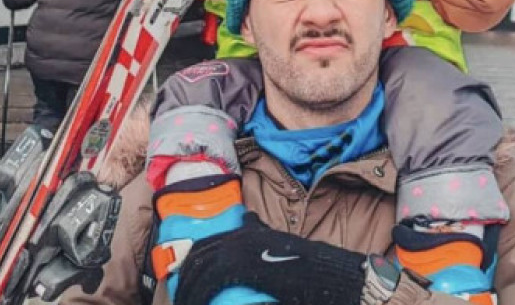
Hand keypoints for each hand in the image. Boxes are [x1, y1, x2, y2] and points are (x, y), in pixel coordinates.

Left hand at [175, 212, 366, 304]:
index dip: (189, 267)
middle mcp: (238, 237)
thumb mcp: (279, 243)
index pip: (203, 247)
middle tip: (184, 299)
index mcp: (245, 233)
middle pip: (196, 258)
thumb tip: (247, 217)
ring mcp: (238, 250)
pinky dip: (197, 295)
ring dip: (188, 291)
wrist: (330, 276)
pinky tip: (195, 304)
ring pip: (197, 271)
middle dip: (185, 281)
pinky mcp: (239, 267)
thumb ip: (260, 231)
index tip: (184, 286)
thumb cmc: (308, 268)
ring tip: (188, 304)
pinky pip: (206, 283)